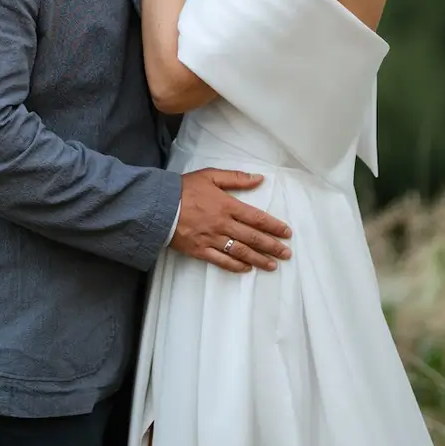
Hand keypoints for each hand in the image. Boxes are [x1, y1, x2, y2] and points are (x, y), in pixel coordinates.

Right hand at [171, 168, 291, 272]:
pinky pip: (221, 261)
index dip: (274, 226)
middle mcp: (223, 224)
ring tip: (273, 265)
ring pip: (240, 252)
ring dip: (259, 259)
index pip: (257, 218)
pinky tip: (247, 269)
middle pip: (253, 238)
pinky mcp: (200, 250)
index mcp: (227, 205)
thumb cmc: (184, 188)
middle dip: (272, 246)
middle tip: (286, 254)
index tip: (287, 233)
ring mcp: (212, 239)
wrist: (157, 205)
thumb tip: (259, 179)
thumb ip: (236, 178)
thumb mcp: (210, 176)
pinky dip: (235, 266)